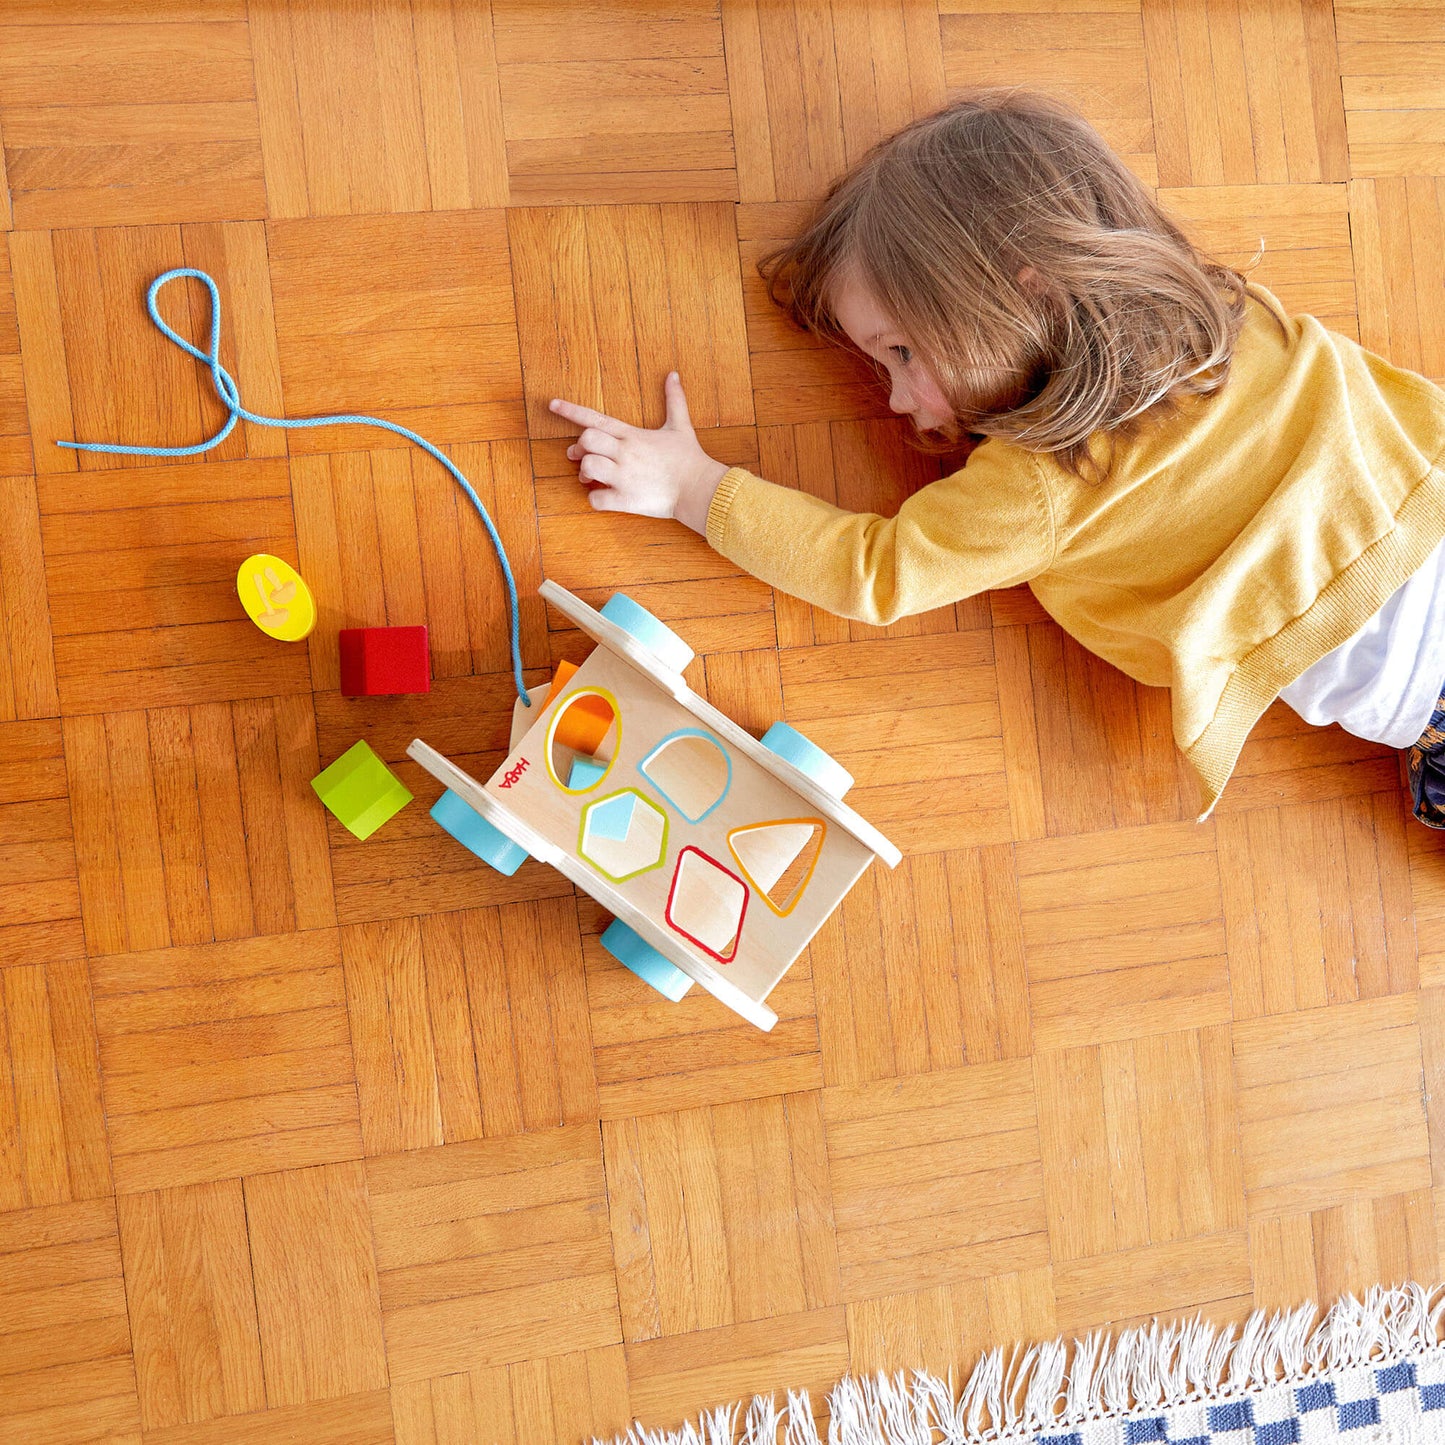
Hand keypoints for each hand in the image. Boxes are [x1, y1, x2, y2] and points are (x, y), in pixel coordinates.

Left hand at [550, 373, 728, 533]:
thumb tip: (673, 374)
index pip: (595, 417)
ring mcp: (624, 477)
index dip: (570, 410)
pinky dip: (595, 500)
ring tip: (591, 479)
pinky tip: (604, 497)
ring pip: (588, 467)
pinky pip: (597, 500)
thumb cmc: (689, 458)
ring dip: (584, 473)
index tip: (552, 404)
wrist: (700, 488)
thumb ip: (674, 399)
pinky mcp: (626, 499)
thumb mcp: (680, 426)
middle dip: (579, 448)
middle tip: (581, 456)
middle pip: (586, 440)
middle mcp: (625, 453)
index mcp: (632, 435)